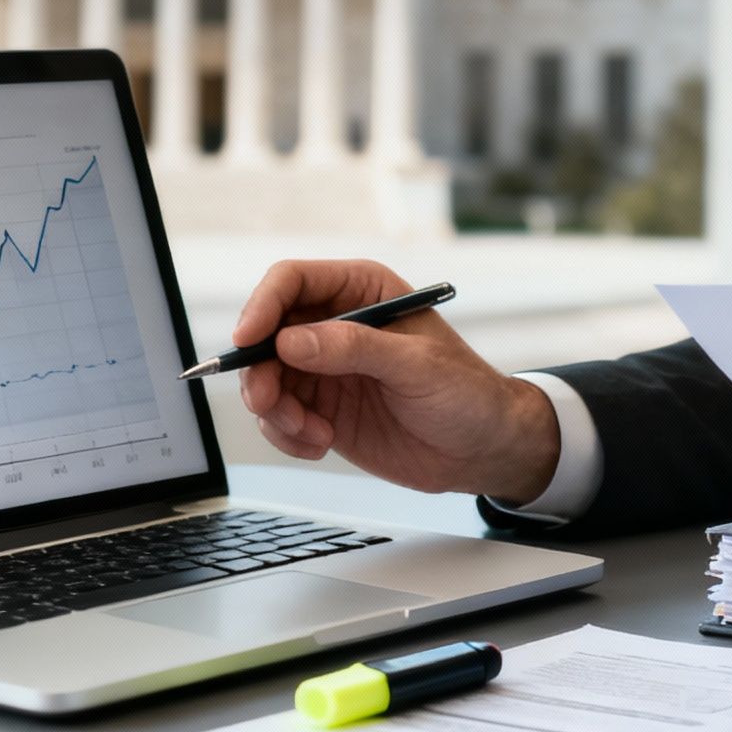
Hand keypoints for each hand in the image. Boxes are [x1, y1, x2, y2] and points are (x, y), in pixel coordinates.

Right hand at [233, 259, 559, 505]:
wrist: (483, 450)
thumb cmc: (466, 393)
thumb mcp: (417, 365)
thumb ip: (355, 349)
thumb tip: (291, 341)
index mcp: (362, 291)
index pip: (293, 281)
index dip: (263, 305)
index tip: (249, 339)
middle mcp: (334, 324)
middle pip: (266, 332)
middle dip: (259, 369)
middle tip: (269, 402)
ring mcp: (324, 368)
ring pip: (265, 378)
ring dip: (275, 410)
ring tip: (313, 434)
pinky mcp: (321, 408)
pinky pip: (278, 416)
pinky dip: (287, 435)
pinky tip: (320, 445)